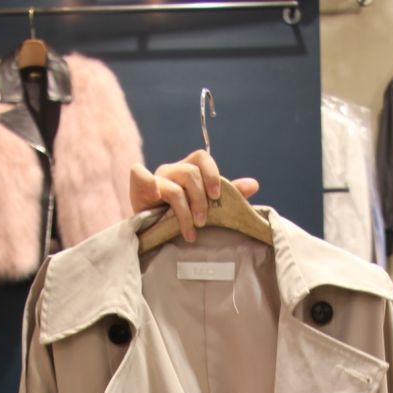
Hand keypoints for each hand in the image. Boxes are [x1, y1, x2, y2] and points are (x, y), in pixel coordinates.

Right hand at [130, 149, 259, 241]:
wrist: (154, 234)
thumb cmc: (183, 219)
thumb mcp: (206, 207)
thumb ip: (227, 195)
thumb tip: (254, 184)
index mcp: (188, 170)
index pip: (202, 158)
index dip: (212, 174)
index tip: (216, 196)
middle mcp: (172, 171)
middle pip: (190, 172)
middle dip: (200, 200)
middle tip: (203, 222)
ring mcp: (155, 179)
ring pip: (174, 187)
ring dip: (184, 211)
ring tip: (190, 232)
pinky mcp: (138, 189)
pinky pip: (140, 175)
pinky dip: (147, 182)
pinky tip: (155, 198)